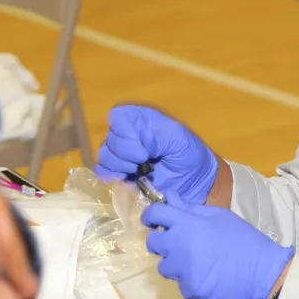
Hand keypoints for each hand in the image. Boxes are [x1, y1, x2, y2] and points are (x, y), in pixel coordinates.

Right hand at [95, 105, 217, 205]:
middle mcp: (126, 135)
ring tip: (139, 172)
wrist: (194, 181)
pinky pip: (103, 173)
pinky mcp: (121, 174)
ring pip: (104, 157)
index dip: (124, 132)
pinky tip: (127, 180)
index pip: (118, 117)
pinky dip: (112, 177)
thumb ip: (159, 139)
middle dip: (125, 154)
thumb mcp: (179, 141)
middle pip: (110, 139)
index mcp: (140, 119)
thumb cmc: (189, 154)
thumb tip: (142, 140)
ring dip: (119, 166)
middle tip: (144, 162)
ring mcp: (122, 155)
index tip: (142, 149)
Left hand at [142, 201, 293, 298]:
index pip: (156, 213)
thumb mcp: (219, 216)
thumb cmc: (243, 240)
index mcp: (188, 223)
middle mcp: (180, 245)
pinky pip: (181, 285)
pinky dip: (191, 282)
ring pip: (165, 267)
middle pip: (153, 243)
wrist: (263, 271)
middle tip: (178, 245)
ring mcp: (183, 269)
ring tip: (196, 264)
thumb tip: (168, 197)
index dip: (151, 216)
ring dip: (176, 265)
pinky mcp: (190, 288)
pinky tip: (207, 278)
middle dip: (162, 242)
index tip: (153, 220)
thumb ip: (190, 208)